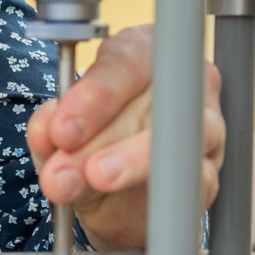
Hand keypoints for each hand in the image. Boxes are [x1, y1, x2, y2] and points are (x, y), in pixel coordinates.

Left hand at [24, 24, 224, 250]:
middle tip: (65, 168)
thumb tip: (46, 132)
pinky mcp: (208, 169)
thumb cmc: (90, 146)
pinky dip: (156, 189)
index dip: (94, 95)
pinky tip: (127, 198)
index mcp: (139, 54)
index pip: (125, 62)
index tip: (63, 129)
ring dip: (131, 159)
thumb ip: (50, 130)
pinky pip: (192, 176)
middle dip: (100, 137)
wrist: (112, 200)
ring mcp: (204, 124)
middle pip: (150, 99)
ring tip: (94, 178)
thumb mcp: (59, 137)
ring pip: (177, 136)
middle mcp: (180, 81)